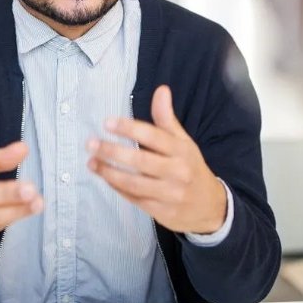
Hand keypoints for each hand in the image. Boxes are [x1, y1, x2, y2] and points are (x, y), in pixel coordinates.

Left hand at [86, 85, 226, 233]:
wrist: (211, 208)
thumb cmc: (191, 168)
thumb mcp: (184, 142)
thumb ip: (167, 119)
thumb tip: (161, 90)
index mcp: (182, 151)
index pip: (154, 136)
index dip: (129, 129)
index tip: (107, 123)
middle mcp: (177, 172)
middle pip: (140, 161)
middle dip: (112, 151)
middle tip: (91, 143)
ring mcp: (169, 194)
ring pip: (133, 183)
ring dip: (109, 172)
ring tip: (91, 161)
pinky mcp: (161, 212)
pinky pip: (134, 199)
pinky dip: (116, 188)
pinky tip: (104, 177)